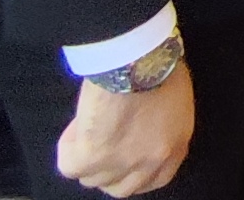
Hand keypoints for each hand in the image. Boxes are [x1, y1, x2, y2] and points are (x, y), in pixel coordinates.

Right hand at [58, 64, 194, 196]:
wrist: (137, 57)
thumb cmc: (158, 63)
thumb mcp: (174, 96)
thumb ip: (161, 120)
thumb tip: (142, 120)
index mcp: (175, 145)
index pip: (155, 179)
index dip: (134, 172)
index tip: (123, 159)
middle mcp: (150, 161)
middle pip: (121, 187)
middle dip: (107, 171)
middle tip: (99, 144)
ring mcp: (122, 162)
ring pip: (93, 178)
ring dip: (86, 156)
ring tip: (86, 127)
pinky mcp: (94, 157)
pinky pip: (70, 166)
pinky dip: (67, 149)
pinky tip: (76, 128)